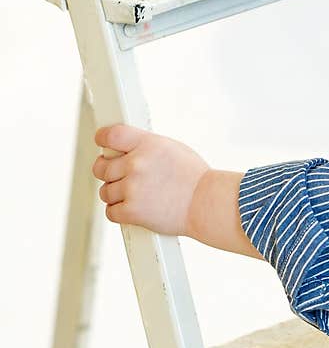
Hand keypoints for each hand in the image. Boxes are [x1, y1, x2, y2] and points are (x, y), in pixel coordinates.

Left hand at [92, 124, 210, 236]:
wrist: (208, 204)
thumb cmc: (195, 178)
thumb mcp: (173, 149)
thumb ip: (146, 147)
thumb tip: (125, 151)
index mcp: (148, 144)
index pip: (111, 135)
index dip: (102, 139)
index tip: (102, 143)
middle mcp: (137, 164)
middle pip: (101, 166)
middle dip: (108, 172)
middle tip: (121, 177)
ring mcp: (132, 187)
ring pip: (105, 191)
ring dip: (117, 195)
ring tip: (138, 196)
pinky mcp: (131, 211)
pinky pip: (111, 211)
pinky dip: (121, 212)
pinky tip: (136, 209)